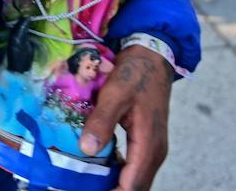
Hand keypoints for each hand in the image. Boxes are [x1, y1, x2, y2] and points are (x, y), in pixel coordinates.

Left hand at [80, 45, 173, 190]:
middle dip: (112, 190)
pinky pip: (134, 166)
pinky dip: (118, 173)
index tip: (85, 189)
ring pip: (135, 179)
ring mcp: (152, 148)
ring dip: (114, 183)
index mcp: (149, 145)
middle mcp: (154, 152)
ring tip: (86, 179)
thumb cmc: (135, 74)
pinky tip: (97, 168)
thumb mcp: (115, 94)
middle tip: (81, 184)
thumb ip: (102, 121)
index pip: (132, 186)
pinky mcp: (146, 142)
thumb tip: (86, 149)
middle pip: (135, 187)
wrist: (152, 58)